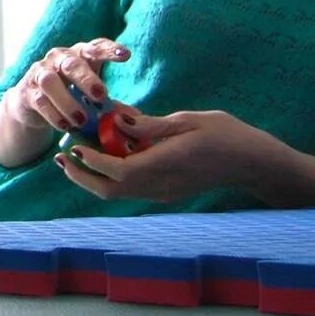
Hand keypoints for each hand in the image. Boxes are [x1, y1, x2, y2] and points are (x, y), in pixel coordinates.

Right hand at [1, 38, 127, 133]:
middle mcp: (58, 59)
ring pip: (50, 81)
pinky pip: (39, 101)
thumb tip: (136, 118)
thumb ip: (112, 106)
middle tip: (100, 96)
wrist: (31, 104)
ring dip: (67, 101)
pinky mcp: (27, 92)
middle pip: (72, 63)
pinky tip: (65, 126)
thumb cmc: (70, 95)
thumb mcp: (92, 98)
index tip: (125, 55)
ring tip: (81, 120)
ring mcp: (40, 74)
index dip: (109, 50)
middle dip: (87, 79)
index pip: (94, 47)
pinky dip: (54, 115)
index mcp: (79, 56)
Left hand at [55, 109, 283, 202]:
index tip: (74, 145)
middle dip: (81, 176)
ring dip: (92, 177)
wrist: (253, 162)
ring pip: (117, 194)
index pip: (119, 172)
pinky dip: (110, 175)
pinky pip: (130, 189)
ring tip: (73, 155)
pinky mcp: (166, 193)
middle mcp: (162, 186)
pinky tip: (103, 156)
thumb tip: (116, 122)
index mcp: (167, 165)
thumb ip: (149, 125)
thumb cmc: (225, 135)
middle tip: (62, 155)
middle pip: (110, 191)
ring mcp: (164, 193)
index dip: (92, 162)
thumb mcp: (187, 121)